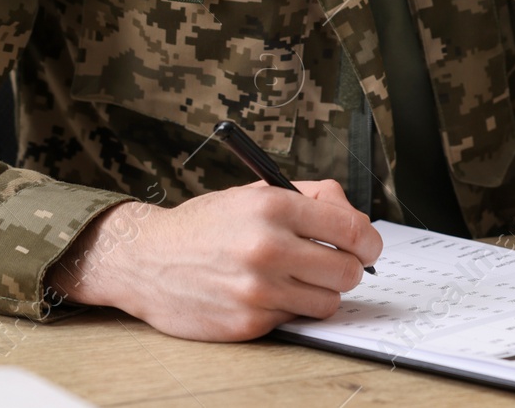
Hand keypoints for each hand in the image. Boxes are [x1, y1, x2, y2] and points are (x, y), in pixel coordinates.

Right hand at [47, 178, 382, 340]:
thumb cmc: (206, 224)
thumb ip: (311, 198)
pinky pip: (296, 320)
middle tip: (335, 263)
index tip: (368, 246)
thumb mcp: (255, 192)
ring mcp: (257, 290)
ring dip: (321, 291)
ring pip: (328, 302)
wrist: (146, 259)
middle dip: (349, 268)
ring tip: (298, 277)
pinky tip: (267, 292)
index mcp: (273, 207)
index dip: (368, 240)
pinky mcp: (248, 323)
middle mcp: (267, 248)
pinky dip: (289, 308)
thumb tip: (357, 221)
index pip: (351, 229)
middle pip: (348, 271)